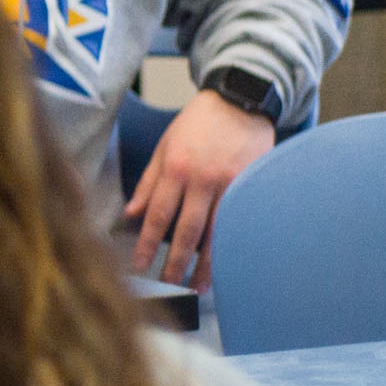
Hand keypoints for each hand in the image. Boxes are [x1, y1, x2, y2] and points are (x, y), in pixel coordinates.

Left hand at [124, 89, 277, 286]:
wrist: (241, 100)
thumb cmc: (199, 123)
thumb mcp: (165, 146)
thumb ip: (150, 182)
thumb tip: (131, 214)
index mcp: (176, 169)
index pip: (157, 216)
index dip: (146, 244)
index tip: (140, 266)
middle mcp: (203, 180)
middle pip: (187, 231)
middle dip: (176, 262)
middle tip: (168, 285)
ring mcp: (232, 183)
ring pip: (217, 232)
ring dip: (207, 263)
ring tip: (198, 285)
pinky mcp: (253, 184)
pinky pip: (241, 221)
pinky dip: (232, 243)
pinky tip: (227, 262)